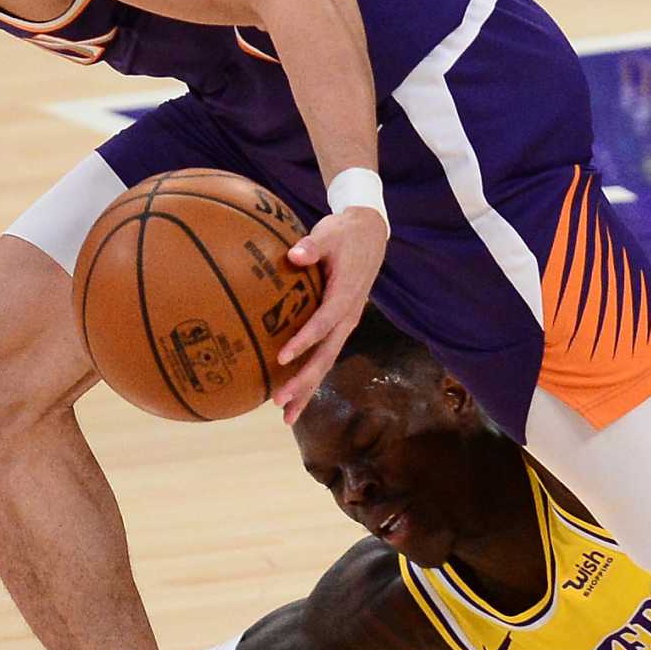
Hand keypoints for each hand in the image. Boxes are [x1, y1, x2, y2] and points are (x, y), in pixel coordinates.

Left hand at [273, 204, 387, 422]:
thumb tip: (294, 254)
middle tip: (280, 401)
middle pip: (327, 355)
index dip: (305, 340)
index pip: (324, 322)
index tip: (281, 357)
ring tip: (285, 416)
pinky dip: (310, 377)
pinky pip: (324, 355)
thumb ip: (312, 246)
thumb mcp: (330, 233)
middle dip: (305, 381)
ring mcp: (345, 324)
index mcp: (346, 296)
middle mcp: (348, 316)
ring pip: (326, 362)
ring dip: (307, 389)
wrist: (370, 235)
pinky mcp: (339, 326)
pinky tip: (292, 394)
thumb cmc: (345, 233)